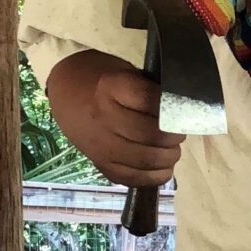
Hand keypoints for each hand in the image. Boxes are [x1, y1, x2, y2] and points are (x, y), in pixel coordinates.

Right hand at [45, 50, 182, 186]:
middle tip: (179, 131)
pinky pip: (134, 178)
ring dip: (169, 156)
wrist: (66, 93)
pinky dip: (155, 176)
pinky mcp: (101, 165)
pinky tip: (163, 167)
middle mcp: (104, 118)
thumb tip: (183, 113)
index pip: (154, 102)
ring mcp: (100, 145)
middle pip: (153, 134)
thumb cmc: (103, 78)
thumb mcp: (126, 72)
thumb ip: (151, 90)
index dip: (175, 109)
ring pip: (147, 159)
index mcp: (111, 88)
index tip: (184, 111)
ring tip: (171, 148)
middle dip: (175, 135)